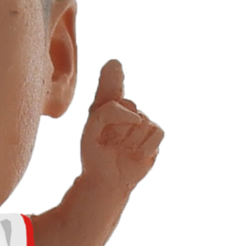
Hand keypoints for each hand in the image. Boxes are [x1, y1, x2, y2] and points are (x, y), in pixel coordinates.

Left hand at [80, 60, 162, 189]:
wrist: (106, 181)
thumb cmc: (95, 155)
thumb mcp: (90, 132)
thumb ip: (107, 113)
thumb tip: (137, 115)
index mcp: (105, 105)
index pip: (111, 85)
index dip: (113, 75)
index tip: (114, 65)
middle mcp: (126, 109)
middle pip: (127, 105)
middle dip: (117, 126)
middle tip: (109, 142)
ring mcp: (142, 121)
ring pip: (140, 122)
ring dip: (129, 141)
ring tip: (121, 150)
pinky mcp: (155, 135)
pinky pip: (156, 132)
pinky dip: (145, 146)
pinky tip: (135, 155)